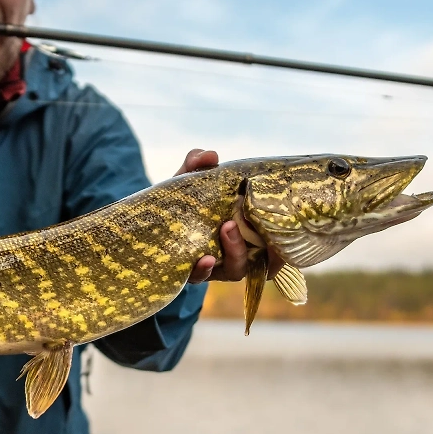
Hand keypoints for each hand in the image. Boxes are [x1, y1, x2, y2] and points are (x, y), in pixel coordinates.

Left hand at [176, 149, 280, 283]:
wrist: (144, 221)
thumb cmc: (178, 200)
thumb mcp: (187, 180)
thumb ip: (197, 165)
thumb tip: (211, 155)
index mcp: (244, 230)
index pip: (274, 241)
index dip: (286, 241)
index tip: (288, 228)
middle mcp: (234, 251)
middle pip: (262, 260)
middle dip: (266, 246)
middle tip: (247, 219)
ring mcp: (215, 265)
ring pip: (236, 269)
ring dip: (236, 251)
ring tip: (226, 228)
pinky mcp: (192, 274)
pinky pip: (203, 278)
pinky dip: (203, 270)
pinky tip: (203, 260)